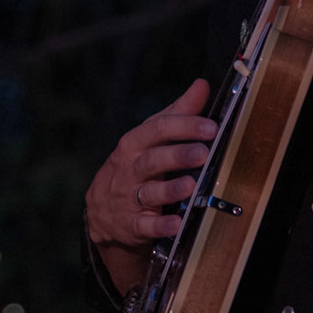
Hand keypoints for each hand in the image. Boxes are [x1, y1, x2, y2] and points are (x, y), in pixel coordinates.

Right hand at [85, 79, 216, 248]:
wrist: (102, 211)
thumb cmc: (134, 165)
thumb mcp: (150, 137)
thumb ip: (177, 113)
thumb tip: (201, 85)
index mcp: (135, 143)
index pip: (157, 130)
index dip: (184, 126)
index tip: (210, 126)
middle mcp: (130, 169)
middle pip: (152, 159)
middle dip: (177, 156)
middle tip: (203, 153)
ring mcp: (129, 198)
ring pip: (149, 192)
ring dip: (170, 189)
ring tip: (190, 186)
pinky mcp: (132, 225)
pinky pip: (145, 226)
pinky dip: (160, 225)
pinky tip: (176, 223)